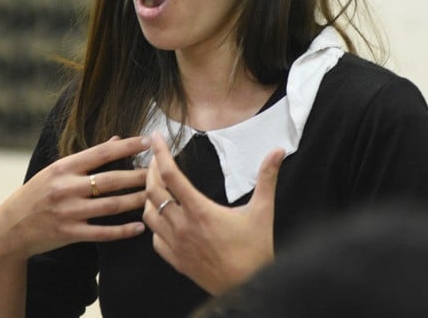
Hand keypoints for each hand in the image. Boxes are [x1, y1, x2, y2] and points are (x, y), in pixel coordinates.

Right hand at [0, 136, 149, 260]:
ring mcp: (68, 212)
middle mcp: (66, 188)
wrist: (8, 228)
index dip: (128, 147)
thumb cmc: (35, 194)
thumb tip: (116, 141)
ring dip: (136, 201)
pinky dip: (123, 230)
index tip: (149, 141)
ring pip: (111, 206)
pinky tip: (140, 227)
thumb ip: (86, 158)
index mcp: (64, 167)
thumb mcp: (56, 170)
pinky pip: (102, 232)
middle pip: (111, 180)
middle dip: (139, 175)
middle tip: (161, 171)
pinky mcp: (69, 234)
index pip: (102, 153)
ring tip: (156, 196)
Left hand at [142, 132, 284, 293]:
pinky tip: (163, 219)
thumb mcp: (263, 211)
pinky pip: (155, 239)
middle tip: (155, 159)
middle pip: (153, 191)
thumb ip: (266, 178)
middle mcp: (183, 226)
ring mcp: (176, 245)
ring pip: (149, 215)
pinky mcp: (176, 260)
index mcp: (200, 210)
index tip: (155, 138)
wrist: (248, 288)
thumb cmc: (256, 251)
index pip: (171, 175)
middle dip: (150, 171)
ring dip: (149, 197)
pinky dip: (155, 225)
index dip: (160, 153)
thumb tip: (278, 151)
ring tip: (156, 186)